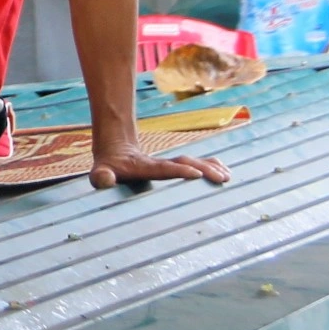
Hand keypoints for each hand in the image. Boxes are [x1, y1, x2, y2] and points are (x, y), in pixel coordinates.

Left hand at [89, 145, 230, 189]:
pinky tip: (226, 172)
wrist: (114, 149)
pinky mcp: (174, 164)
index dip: (179, 170)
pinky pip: (196, 163)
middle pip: (185, 163)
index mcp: (145, 167)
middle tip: (222, 178)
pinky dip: (211, 165)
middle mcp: (160, 163)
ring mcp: (169, 163)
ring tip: (227, 177)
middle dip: (204, 170)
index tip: (196, 174)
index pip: (164, 169)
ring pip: (193, 162)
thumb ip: (101, 177)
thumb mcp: (100, 172)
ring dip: (211, 168)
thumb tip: (104, 180)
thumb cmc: (107, 168)